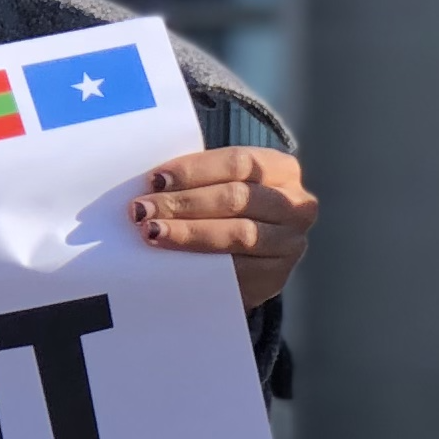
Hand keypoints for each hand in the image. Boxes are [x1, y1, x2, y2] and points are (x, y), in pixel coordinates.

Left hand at [132, 141, 317, 309]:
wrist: (251, 257)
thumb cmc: (229, 210)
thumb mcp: (224, 184)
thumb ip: (201, 178)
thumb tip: (153, 181)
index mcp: (283, 170)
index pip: (238, 162)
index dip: (194, 170)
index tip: (155, 179)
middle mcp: (296, 205)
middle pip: (236, 198)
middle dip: (184, 203)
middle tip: (143, 209)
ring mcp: (290, 243)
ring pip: (238, 234)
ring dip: (189, 233)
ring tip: (152, 231)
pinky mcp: (277, 276)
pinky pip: (237, 270)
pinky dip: (203, 263)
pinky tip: (175, 260)